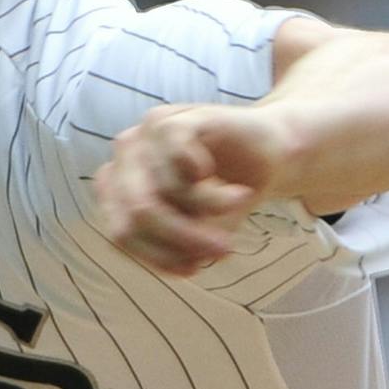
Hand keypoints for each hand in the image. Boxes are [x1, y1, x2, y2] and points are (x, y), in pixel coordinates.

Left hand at [93, 104, 287, 276]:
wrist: (269, 148)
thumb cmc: (225, 192)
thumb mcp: (201, 227)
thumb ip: (183, 244)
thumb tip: (186, 263)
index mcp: (119, 185)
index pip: (120, 232)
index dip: (156, 256)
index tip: (193, 270)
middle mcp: (125, 157)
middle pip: (137, 214)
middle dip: (183, 239)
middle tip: (225, 251)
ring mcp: (147, 134)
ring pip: (163, 193)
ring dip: (209, 208)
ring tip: (240, 202)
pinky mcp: (177, 119)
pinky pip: (182, 165)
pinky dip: (211, 183)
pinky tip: (231, 181)